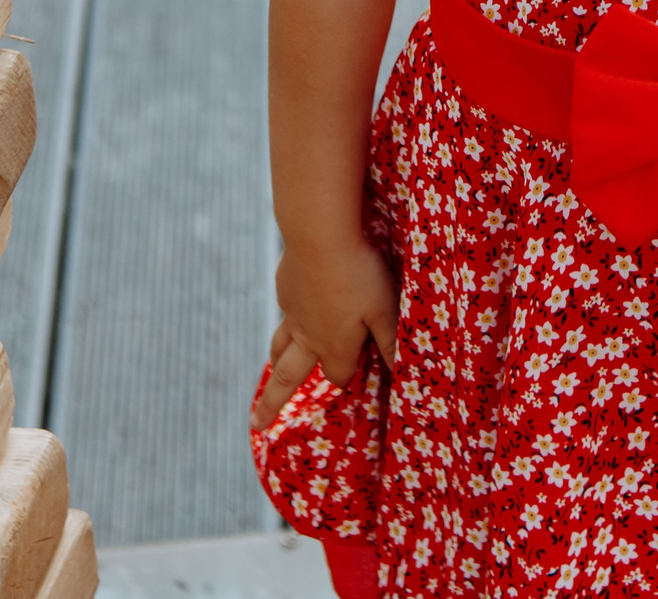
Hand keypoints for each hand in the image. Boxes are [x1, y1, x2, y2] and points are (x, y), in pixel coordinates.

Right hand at [252, 236, 400, 430]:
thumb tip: (401, 376)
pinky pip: (284, 312)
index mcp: (333, 344)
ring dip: (275, 363)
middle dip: (273, 403)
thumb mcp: (384, 309)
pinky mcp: (285, 286)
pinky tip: (292, 312)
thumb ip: (390, 342)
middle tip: (256, 424)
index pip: (338, 376)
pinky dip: (287, 320)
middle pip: (286, 377)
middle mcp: (307, 334)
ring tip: (269, 375)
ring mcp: (292, 311)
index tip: (355, 381)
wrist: (317, 235)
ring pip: (279, 345)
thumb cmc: (359, 274)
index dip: (348, 379)